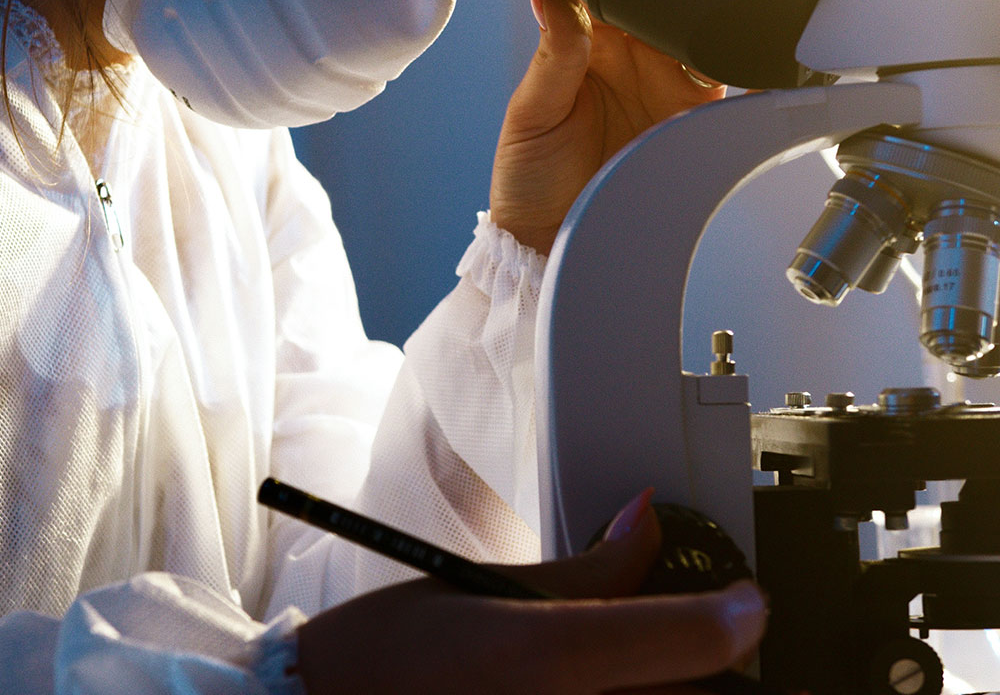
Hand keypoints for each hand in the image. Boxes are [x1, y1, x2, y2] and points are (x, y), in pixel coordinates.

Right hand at [294, 492, 766, 694]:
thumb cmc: (388, 655)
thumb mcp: (484, 585)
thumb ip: (585, 568)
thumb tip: (644, 519)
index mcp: (539, 656)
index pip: (673, 638)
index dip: (729, 617)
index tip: (751, 602)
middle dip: (722, 670)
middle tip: (732, 642)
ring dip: (685, 694)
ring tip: (691, 667)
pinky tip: (635, 686)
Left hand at [489, 0, 724, 254]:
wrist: (550, 240)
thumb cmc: (527, 176)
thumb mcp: (531, 112)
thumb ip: (552, 52)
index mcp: (585, 43)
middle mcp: (629, 58)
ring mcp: (663, 85)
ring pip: (696, 29)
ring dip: (707, 4)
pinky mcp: (689, 118)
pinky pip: (723, 81)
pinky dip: (739, 61)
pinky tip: (747, 38)